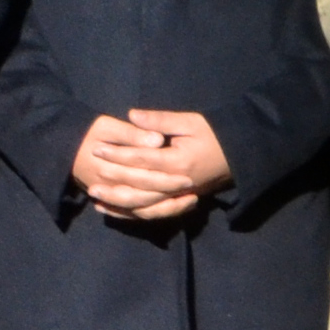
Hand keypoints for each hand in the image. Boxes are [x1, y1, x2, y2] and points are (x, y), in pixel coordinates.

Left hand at [76, 109, 232, 221]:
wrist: (239, 155)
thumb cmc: (214, 134)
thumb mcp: (190, 122)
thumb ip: (160, 120)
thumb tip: (132, 115)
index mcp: (179, 162)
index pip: (141, 160)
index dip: (117, 154)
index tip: (96, 148)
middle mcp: (177, 184)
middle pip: (139, 186)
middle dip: (112, 179)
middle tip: (90, 173)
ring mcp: (178, 197)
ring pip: (143, 206)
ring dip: (118, 203)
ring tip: (95, 197)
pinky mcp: (178, 202)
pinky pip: (152, 213)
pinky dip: (131, 214)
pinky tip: (112, 211)